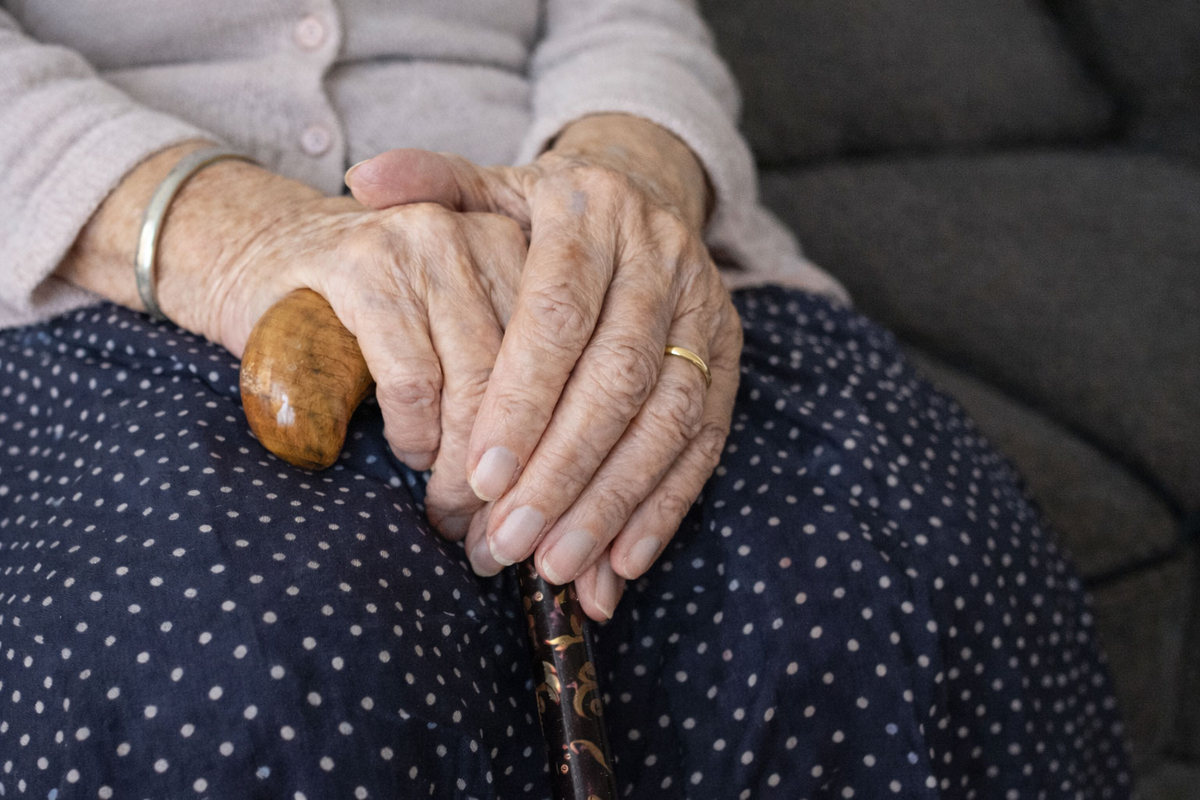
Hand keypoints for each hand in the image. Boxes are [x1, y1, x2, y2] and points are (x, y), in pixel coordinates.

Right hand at [58, 143, 526, 539]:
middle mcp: (487, 233)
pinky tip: (410, 453)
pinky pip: (415, 376)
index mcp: (529, 249)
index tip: (541, 510)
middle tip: (492, 529)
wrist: (259, 250)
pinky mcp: (364, 265)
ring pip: (478, 380)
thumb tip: (563, 487)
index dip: (559, 447)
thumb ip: (511, 377)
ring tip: (450, 507)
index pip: (571, 360)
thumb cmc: (377, 311)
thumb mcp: (456, 330)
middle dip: (513, 469)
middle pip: (529, 374)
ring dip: (463, 465)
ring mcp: (426, 241)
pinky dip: (416, 432)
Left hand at [347, 115, 742, 620]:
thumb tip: (360, 179)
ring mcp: (704, 309)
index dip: (521, 398)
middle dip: (561, 470)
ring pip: (666, 419)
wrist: (645, 193)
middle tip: (505, 543)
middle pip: (616, 377)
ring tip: (554, 567)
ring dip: (612, 501)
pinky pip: (705, 439)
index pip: (557, 314)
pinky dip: (665, 505)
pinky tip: (620, 563)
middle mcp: (660, 257)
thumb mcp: (491, 186)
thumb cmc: (543, 210)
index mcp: (593, 213)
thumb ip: (432, 183)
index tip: (477, 476)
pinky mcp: (729, 355)